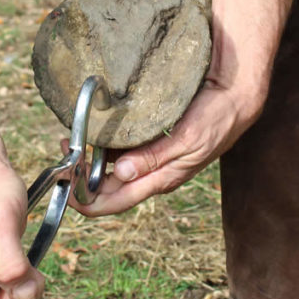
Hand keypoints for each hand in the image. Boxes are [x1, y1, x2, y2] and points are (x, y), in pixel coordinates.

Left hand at [75, 77, 263, 215]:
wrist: (233, 97)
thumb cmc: (216, 120)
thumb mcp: (187, 139)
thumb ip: (155, 157)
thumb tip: (121, 174)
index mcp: (160, 179)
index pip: (115, 201)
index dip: (86, 199)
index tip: (65, 183)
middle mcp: (151, 173)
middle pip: (108, 187)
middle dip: (81, 176)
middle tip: (64, 147)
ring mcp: (150, 158)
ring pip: (111, 168)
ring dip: (89, 157)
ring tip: (72, 135)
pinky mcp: (151, 141)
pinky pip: (120, 148)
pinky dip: (103, 142)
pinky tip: (93, 128)